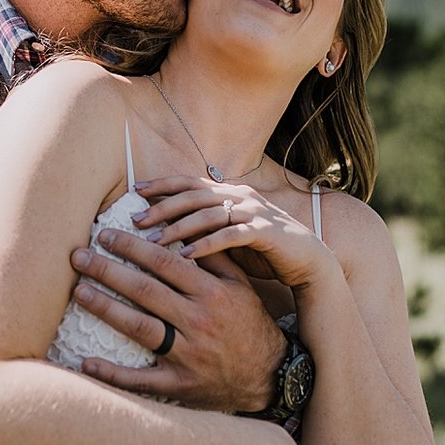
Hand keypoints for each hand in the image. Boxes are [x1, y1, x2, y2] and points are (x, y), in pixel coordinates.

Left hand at [71, 227, 285, 412]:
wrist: (269, 375)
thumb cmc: (248, 323)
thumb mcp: (239, 286)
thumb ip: (212, 256)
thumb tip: (180, 227)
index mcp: (212, 293)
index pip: (164, 262)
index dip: (132, 247)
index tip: (105, 235)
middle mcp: (199, 322)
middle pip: (144, 290)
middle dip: (108, 270)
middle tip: (78, 256)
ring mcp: (188, 355)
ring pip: (139, 328)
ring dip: (105, 308)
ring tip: (79, 291)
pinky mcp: (179, 385)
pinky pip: (141, 380)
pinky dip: (112, 374)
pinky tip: (86, 364)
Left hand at [133, 175, 334, 290]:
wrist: (308, 261)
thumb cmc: (264, 249)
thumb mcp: (229, 234)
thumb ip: (205, 226)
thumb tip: (166, 226)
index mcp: (231, 192)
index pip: (190, 182)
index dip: (163, 184)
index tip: (135, 190)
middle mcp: (241, 196)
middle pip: (194, 195)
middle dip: (162, 206)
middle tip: (136, 219)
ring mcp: (254, 212)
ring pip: (208, 214)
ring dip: (179, 227)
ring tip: (154, 241)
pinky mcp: (264, 232)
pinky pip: (230, 236)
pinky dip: (206, 244)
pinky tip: (186, 256)